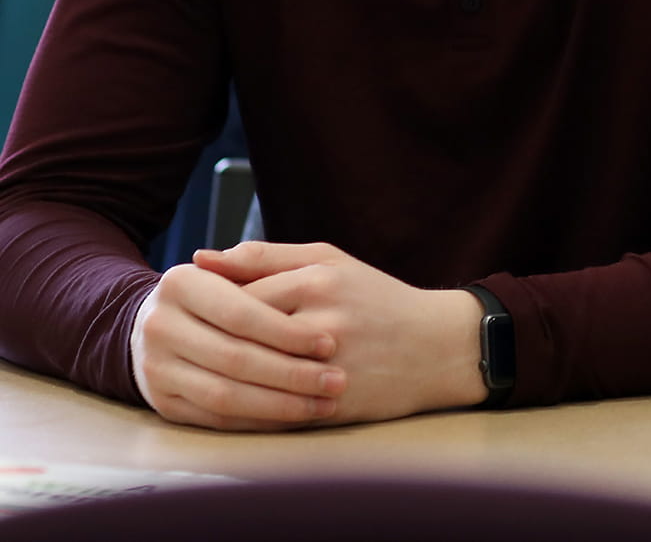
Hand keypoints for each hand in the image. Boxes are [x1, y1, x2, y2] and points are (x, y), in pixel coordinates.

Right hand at [130, 262, 345, 430]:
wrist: (175, 323)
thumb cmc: (230, 289)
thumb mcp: (245, 266)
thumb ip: (254, 258)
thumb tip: (228, 257)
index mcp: (179, 284)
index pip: (240, 314)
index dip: (286, 332)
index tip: (329, 344)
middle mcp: (158, 326)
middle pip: (233, 358)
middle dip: (290, 373)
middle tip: (336, 382)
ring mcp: (155, 368)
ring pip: (224, 395)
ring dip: (279, 405)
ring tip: (324, 404)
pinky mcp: (163, 402)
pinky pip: (216, 418)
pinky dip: (259, 421)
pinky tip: (294, 417)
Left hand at [195, 241, 486, 424]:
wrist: (438, 347)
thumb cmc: (378, 298)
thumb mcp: (329, 262)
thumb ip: (266, 257)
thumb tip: (201, 259)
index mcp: (317, 283)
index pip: (235, 299)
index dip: (207, 313)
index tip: (194, 319)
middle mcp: (322, 323)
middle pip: (239, 340)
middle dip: (210, 349)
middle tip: (193, 352)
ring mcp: (328, 368)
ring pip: (251, 381)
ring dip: (222, 382)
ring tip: (206, 377)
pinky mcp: (333, 404)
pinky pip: (271, 412)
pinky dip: (244, 411)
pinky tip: (231, 404)